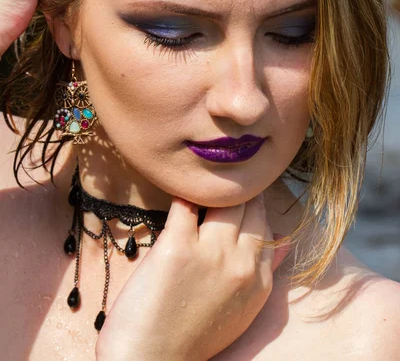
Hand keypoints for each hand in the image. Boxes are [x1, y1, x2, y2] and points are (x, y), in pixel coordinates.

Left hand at [96, 195, 289, 360]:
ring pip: (223, 200)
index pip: (264, 223)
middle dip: (234, 192)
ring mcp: (210, 253)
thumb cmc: (193, 336)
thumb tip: (284, 240)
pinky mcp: (177, 246)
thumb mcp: (242, 309)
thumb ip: (264, 271)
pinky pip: (186, 203)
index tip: (236, 196)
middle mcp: (241, 263)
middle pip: (248, 205)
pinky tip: (176, 191)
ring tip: (197, 184)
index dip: (250, 205)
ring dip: (210, 191)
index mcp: (259, 280)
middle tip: (215, 185)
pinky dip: (182, 194)